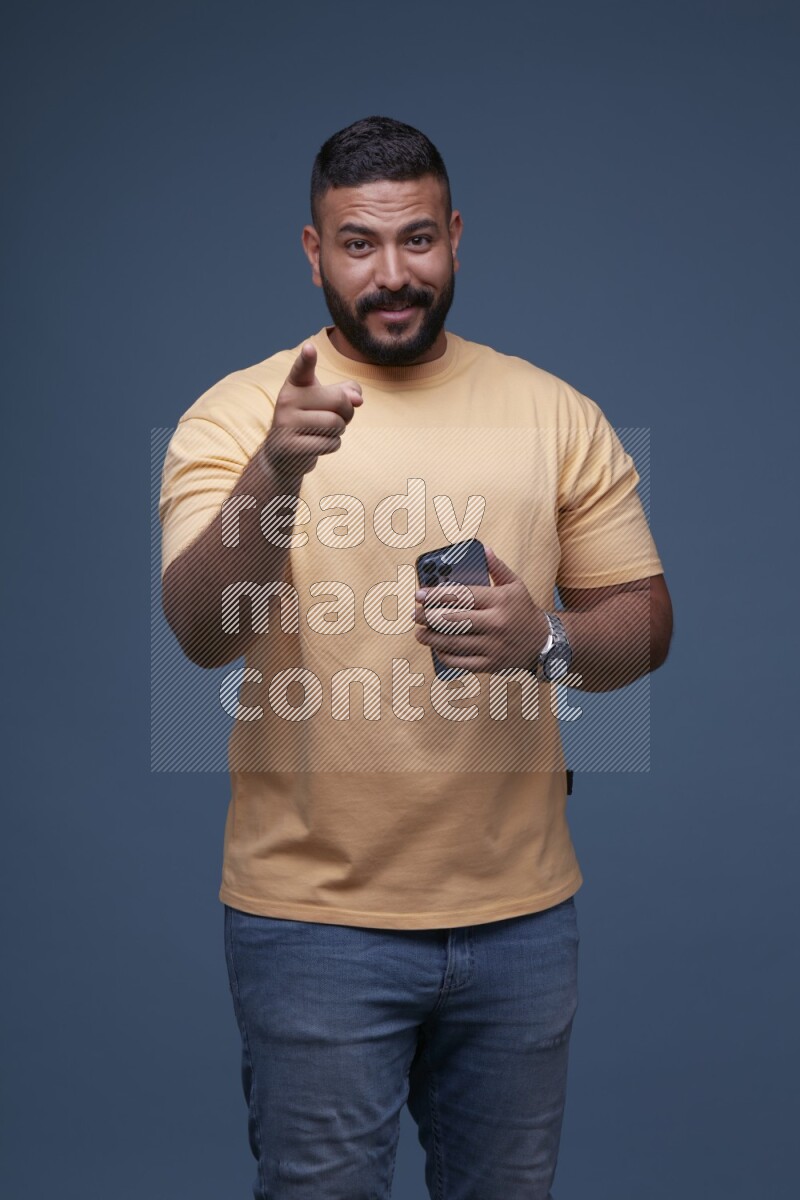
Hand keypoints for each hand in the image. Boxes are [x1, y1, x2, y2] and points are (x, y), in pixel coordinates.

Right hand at [262, 342, 363, 477]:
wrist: (282, 454)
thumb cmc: (311, 420)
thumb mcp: (327, 400)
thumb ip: (346, 391)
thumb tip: (357, 399)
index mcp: (296, 384)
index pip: (302, 369)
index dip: (307, 359)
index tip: (310, 349)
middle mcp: (287, 400)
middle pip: (339, 399)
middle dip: (347, 411)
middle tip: (336, 417)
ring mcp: (287, 423)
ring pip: (336, 423)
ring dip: (339, 430)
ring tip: (324, 431)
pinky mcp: (292, 446)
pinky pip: (331, 443)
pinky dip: (333, 445)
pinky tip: (318, 444)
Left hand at [413, 546, 549, 674]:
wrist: (543, 641)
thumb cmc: (523, 609)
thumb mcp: (515, 584)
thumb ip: (497, 567)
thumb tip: (483, 549)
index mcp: (500, 600)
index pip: (463, 596)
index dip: (437, 595)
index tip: (420, 595)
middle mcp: (496, 623)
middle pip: (454, 620)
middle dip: (429, 617)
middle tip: (414, 614)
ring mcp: (493, 646)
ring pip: (455, 642)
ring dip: (432, 638)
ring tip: (419, 633)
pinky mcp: (491, 664)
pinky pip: (462, 662)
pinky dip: (445, 656)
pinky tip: (436, 648)